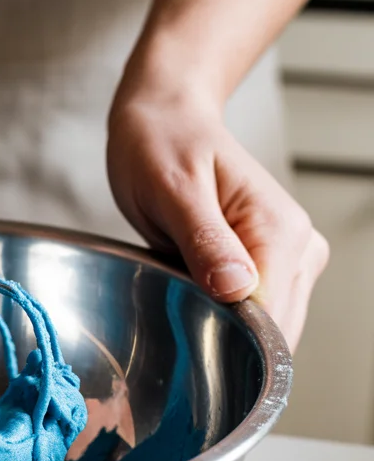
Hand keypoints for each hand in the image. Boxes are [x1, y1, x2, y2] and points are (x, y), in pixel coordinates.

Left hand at [107, 88, 327, 350]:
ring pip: (267, 329)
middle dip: (228, 343)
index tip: (188, 341)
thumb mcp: (173, 188)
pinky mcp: (271, 264)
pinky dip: (224, 319)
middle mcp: (298, 246)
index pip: (271, 318)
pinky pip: (254, 313)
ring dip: (225, 333)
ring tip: (180, 303)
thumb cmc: (162, 144)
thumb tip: (237, 289)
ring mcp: (289, 258)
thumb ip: (205, 241)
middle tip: (173, 319)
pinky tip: (193, 303)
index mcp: (279, 230)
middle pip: (274, 331)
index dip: (231, 342)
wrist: (165, 118)